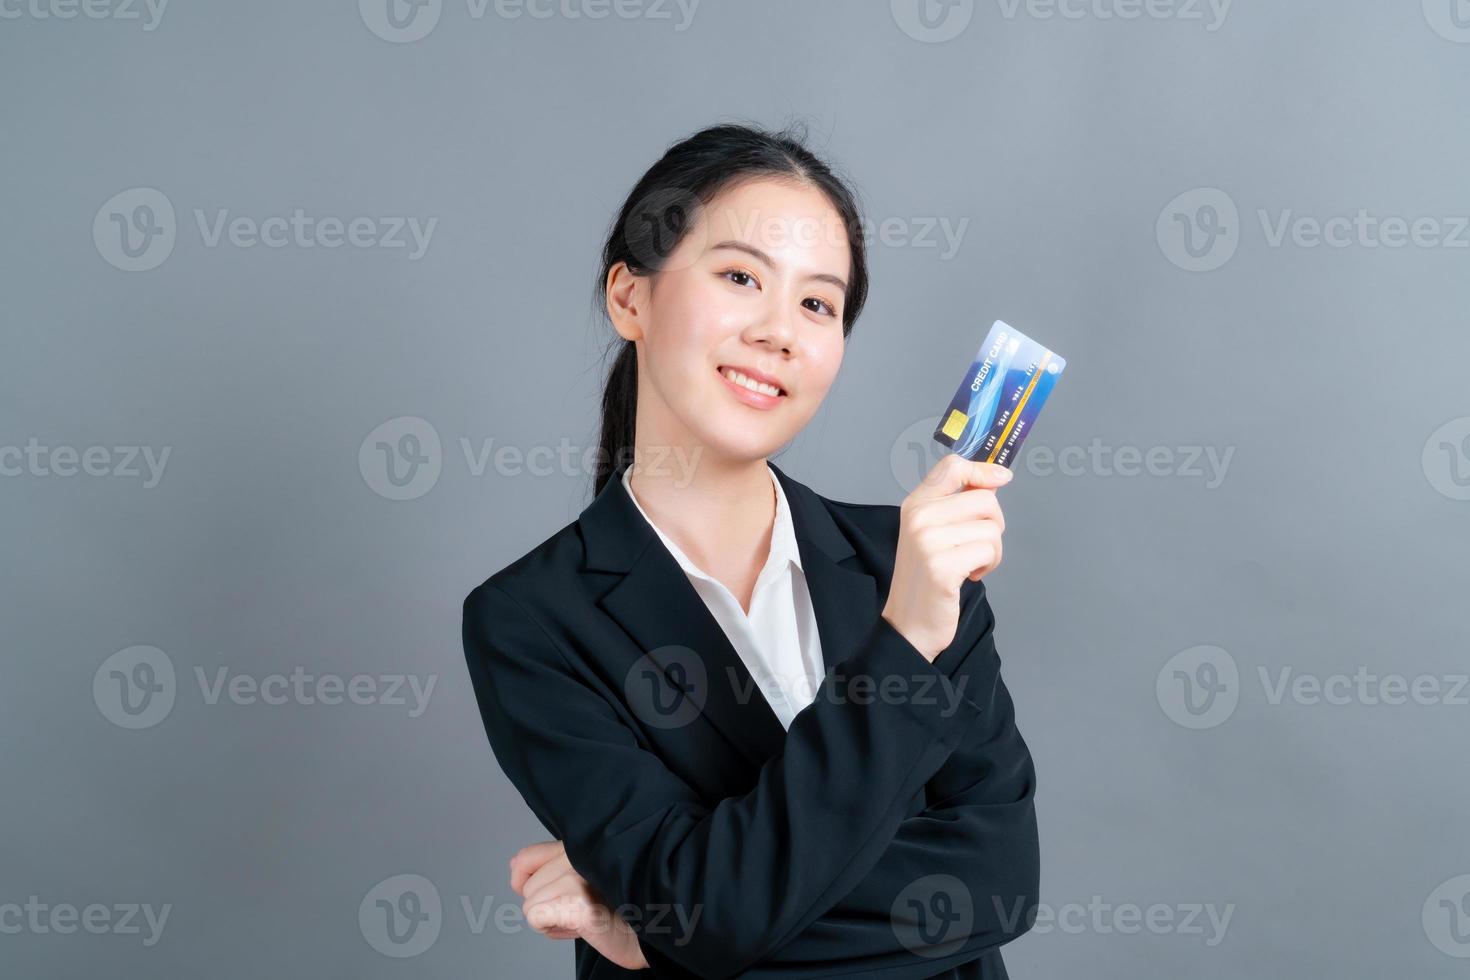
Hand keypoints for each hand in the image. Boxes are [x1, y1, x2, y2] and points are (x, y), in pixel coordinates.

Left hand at [509, 840, 648, 970]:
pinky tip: (579, 926)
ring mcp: (578, 876)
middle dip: (546, 906)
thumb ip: (552, 865)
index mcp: (578, 844)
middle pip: (526, 888)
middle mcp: (577, 854)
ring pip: (530, 905)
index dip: (524, 881)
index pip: (524, 858)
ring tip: (584, 916)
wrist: (652, 933)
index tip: (546, 895)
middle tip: (580, 908)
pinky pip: (535, 917)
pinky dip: (551, 929)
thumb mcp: (584, 876)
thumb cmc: (621, 907)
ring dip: (552, 920)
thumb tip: (514, 864)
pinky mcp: (579, 902)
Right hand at [882, 452, 1010, 661]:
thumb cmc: (926, 579)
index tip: (1001, 478)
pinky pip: (989, 551)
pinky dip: (987, 567)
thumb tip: (995, 479)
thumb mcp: (932, 533)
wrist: (908, 624)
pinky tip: (968, 577)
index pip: (952, 467)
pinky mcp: (942, 565)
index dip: (983, 469)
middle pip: (985, 499)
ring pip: (992, 528)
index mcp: (915, 504)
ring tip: (969, 565)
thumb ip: (955, 505)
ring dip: (991, 552)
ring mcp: (928, 540)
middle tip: (974, 547)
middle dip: (992, 525)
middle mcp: (919, 517)